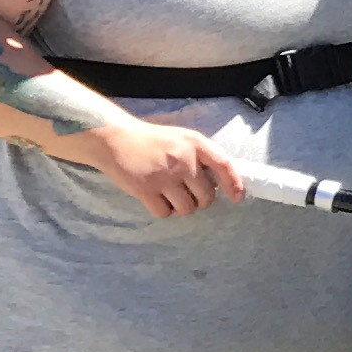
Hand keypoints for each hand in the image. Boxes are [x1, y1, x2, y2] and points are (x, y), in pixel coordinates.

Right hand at [64, 116, 242, 218]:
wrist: (114, 138)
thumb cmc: (152, 141)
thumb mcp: (181, 138)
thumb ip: (201, 156)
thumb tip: (220, 183)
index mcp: (194, 143)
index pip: (224, 165)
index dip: (234, 184)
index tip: (237, 198)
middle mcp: (183, 159)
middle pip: (206, 196)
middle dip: (200, 200)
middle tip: (187, 193)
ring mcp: (164, 176)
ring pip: (187, 208)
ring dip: (181, 207)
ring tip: (169, 194)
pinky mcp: (146, 189)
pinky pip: (165, 213)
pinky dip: (163, 210)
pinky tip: (155, 198)